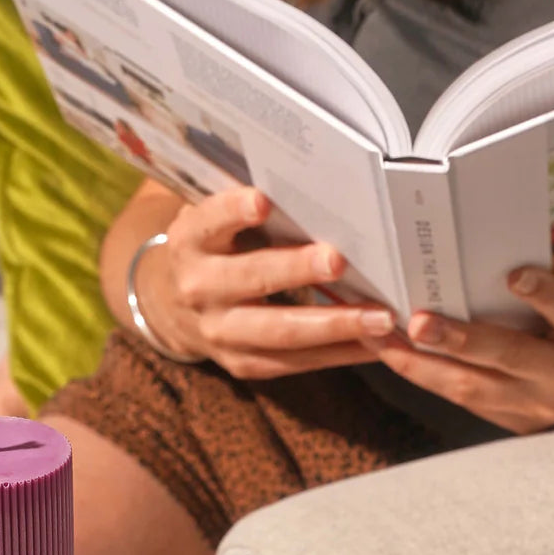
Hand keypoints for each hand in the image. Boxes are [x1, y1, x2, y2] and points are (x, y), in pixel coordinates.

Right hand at [135, 186, 396, 378]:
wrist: (174, 309)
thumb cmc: (216, 249)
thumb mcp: (216, 222)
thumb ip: (249, 208)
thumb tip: (319, 189)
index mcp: (191, 242)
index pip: (210, 222)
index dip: (233, 212)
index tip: (262, 200)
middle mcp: (199, 289)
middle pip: (252, 279)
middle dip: (297, 270)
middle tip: (338, 260)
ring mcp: (219, 333)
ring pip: (279, 332)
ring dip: (334, 325)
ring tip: (380, 319)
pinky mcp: (242, 364)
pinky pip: (294, 362)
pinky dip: (337, 354)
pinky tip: (372, 344)